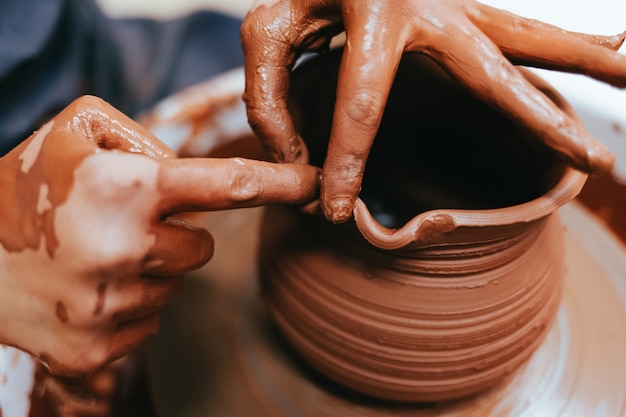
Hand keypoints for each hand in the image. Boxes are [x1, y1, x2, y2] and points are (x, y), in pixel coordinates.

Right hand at [0, 96, 317, 374]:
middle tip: (121, 226)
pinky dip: (129, 304)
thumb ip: (147, 140)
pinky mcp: (99, 348)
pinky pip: (149, 322)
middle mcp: (123, 249)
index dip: (279, 184)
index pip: (225, 186)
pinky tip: (87, 288)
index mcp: (125, 189)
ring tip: (94, 257)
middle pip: (201, 248)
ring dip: (148, 270)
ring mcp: (110, 306)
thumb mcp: (78, 131)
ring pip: (174, 286)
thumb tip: (198, 183)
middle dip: (175, 235)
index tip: (316, 187)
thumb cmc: (27, 187)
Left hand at [241, 0, 625, 221]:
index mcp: (374, 10)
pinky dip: (566, 41)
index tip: (336, 211)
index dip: (349, 163)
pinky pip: (521, 27)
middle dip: (540, 126)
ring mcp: (456, 3)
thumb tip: (301, 160)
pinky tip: (613, 44)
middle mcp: (430, 6)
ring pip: (530, 41)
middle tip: (594, 161)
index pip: (363, 104)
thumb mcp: (266, 30)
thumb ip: (270, 95)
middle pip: (495, 77)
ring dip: (584, 63)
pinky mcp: (464, 6)